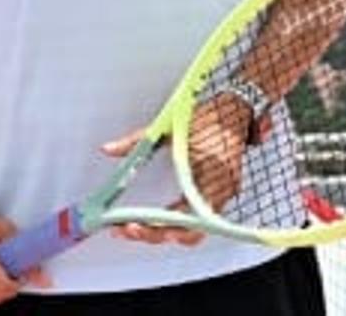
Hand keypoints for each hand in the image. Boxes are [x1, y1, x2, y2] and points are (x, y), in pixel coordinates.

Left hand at [101, 101, 250, 248]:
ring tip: (135, 227)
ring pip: (194, 229)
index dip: (158, 226)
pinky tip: (156, 220)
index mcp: (210, 171)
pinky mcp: (222, 195)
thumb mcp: (169, 127)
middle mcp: (221, 190)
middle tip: (126, 229)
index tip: (133, 225)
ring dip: (165, 232)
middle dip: (155, 234)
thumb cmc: (210, 117)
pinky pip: (199, 218)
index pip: (185, 215)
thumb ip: (137, 141)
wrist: (237, 111)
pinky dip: (177, 223)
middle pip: (189, 231)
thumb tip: (109, 149)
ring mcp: (224, 195)